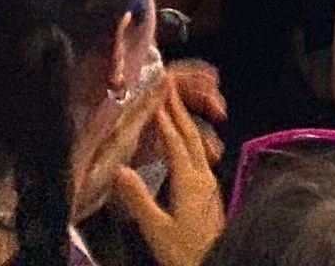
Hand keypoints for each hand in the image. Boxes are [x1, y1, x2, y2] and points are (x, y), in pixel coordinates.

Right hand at [110, 80, 223, 265]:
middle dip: (179, 111)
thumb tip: (118, 168)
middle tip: (168, 87)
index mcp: (189, 181)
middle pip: (190, 137)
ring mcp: (209, 184)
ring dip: (186, 123)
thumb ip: (138, 199)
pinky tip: (184, 146)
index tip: (156, 95)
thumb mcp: (156, 229)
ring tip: (175, 107)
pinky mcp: (209, 194)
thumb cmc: (183, 252)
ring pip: (197, 145)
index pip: (175, 142)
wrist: (216, 263)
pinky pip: (199, 156)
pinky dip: (189, 141)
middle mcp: (203, 176)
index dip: (165, 119)